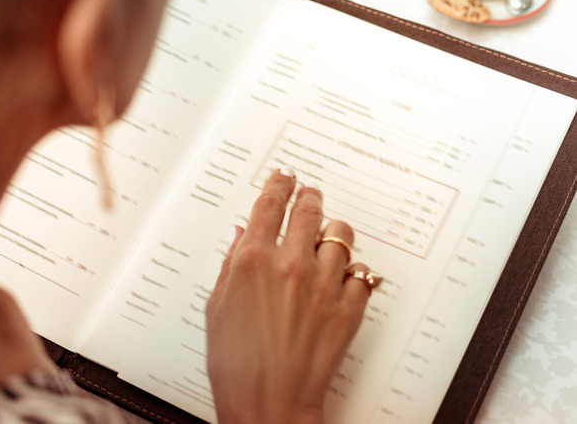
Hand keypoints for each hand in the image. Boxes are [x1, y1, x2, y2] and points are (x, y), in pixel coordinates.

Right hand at [206, 167, 370, 423]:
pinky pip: (361, 274)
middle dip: (309, 196)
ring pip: (341, 236)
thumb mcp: (217, 307)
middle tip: (308, 194)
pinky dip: (353, 271)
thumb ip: (230, 265)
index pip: (269, 204)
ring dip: (333, 232)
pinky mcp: (348, 308)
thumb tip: (241, 236)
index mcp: (253, 261)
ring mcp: (323, 285)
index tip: (284, 176)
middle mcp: (291, 265)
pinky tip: (343, 277)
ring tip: (329, 236)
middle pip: (308, 210)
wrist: (268, 401)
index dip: (278, 184)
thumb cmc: (236, 364)